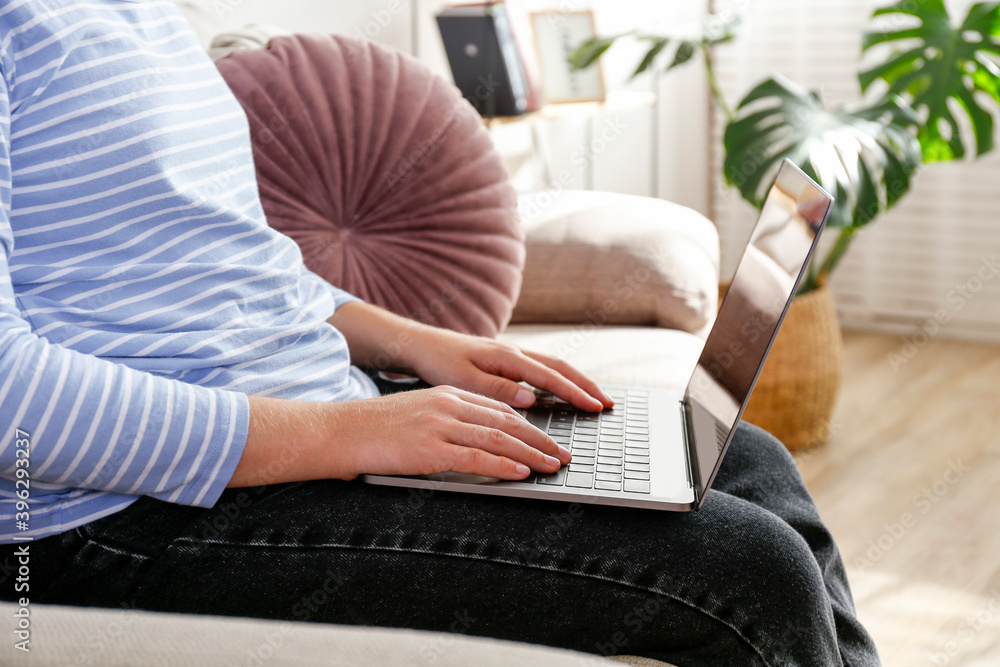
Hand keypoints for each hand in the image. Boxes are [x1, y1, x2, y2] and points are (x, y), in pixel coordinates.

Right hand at [328, 386, 570, 479]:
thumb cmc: (373, 430)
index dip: (528, 426)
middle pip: (507, 422)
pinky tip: (522, 474)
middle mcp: (448, 405)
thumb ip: (447, 422)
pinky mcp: (429, 449)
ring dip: (532, 455)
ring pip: (499, 440)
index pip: (499, 409)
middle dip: (540, 439)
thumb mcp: (418, 415)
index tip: (548, 439)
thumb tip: (476, 443)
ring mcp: (440, 425)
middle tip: (563, 455)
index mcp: (447, 395)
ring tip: (553, 467)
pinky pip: (477, 459)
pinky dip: (504, 467)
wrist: (338, 431)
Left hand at [403, 327, 613, 411]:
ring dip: (576, 381)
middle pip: (560, 367)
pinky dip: (560, 379)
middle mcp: (514, 352)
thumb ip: (497, 389)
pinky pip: (541, 368)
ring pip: (553, 366)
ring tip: (595, 397)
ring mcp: (512, 354)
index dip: (575, 393)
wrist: (422, 344)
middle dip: (586, 386)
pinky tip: (564, 391)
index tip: (595, 407)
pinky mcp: (506, 360)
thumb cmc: (439, 362)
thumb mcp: (463, 380)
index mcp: (507, 357)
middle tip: (608, 404)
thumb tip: (530, 398)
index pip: (550, 377)